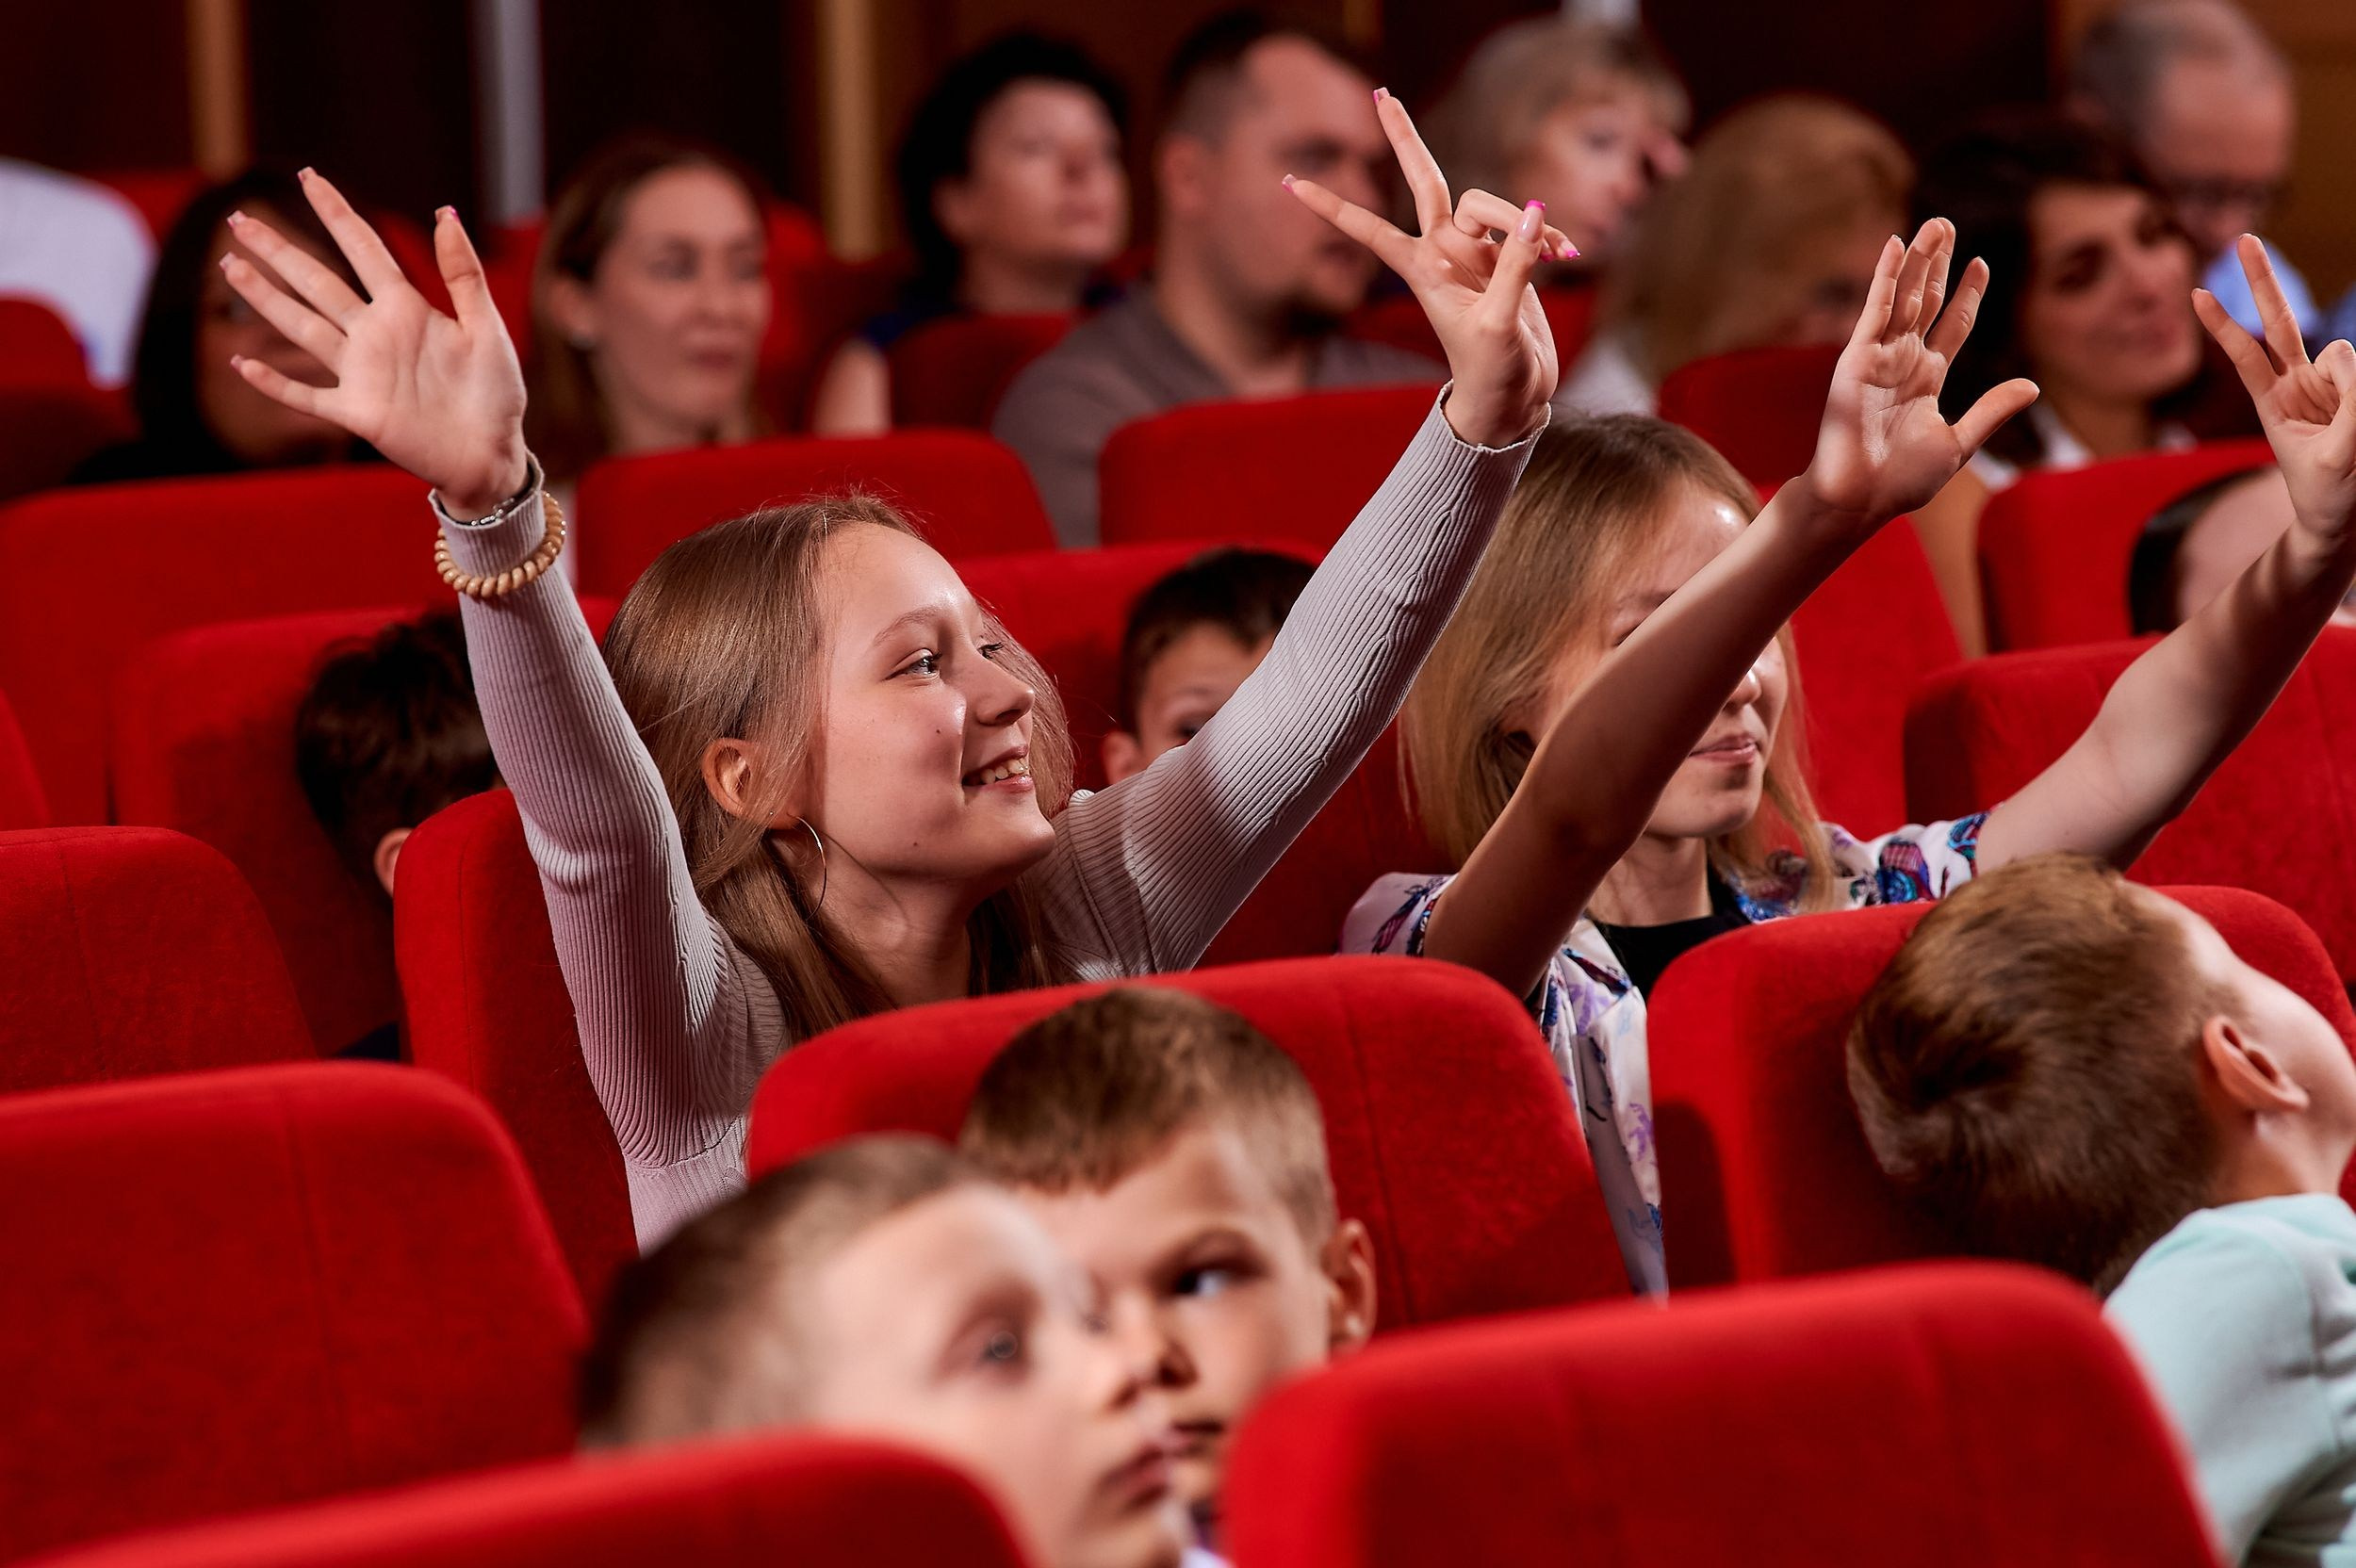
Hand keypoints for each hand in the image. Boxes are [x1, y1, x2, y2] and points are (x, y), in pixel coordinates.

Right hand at [219, 169, 527, 516]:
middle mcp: (375, 334)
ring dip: (265, 299)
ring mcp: (361, 373)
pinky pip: (307, 395)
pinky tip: (241, 364)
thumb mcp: (486, 328)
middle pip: (317, 282)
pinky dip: (275, 383)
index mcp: (407, 308)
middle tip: (239, 221)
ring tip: (230, 268)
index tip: (307, 176)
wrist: (493, 454)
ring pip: (302, 327)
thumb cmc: (496, 392)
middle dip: (279, 251)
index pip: (363, 248)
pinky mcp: (357, 413)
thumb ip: (464, 275)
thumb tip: (445, 212)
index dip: (335, 212)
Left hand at [1284, 90, 1569, 446]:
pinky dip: (1549, 236)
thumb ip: (1518, 265)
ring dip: (1528, 219)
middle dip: (1404, 138)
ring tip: (1563, 252)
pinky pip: (1528, 227)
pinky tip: (1570, 253)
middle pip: (1425, 180)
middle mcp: (1444, 252)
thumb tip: (1533, 212)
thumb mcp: (1500, 323)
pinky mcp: (1508, 259)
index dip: (1332, 207)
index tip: (1289, 184)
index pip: (1370, 229)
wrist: (1511, 400)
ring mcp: (1475, 252)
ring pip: (1492, 203)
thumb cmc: (1492, 372)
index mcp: (1424, 270)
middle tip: (1381, 94)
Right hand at [1793, 218, 2037, 529]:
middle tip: (1948, 224)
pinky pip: (1875, 311)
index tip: (1982, 264)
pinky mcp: (1856, 359)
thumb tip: (2033, 385)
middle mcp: (1902, 362)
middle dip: (1939, 264)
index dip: (1967, 296)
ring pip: (1903, 298)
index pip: (1951, 326)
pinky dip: (1885, 278)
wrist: (1859, 498)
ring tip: (1934, 225)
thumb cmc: (1902, 482)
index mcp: (1926, 380)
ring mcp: (1878, 357)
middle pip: (1925, 301)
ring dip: (1918, 260)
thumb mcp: (1959, 442)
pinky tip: (1896, 247)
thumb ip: (1991, 410)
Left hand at [2196, 235, 2355, 549]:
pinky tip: (2349, 410)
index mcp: (2272, 402)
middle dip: (2262, 280)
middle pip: (2280, 321)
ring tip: (2348, 433)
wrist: (2341, 520)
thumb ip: (2350, 409)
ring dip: (2351, 385)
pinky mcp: (2353, 388)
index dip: (2224, 325)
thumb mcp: (2336, 457)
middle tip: (2243, 237)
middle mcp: (2295, 384)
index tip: (2196, 293)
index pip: (2245, 353)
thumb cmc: (2329, 495)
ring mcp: (2327, 383)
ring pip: (2341, 353)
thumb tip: (2348, 356)